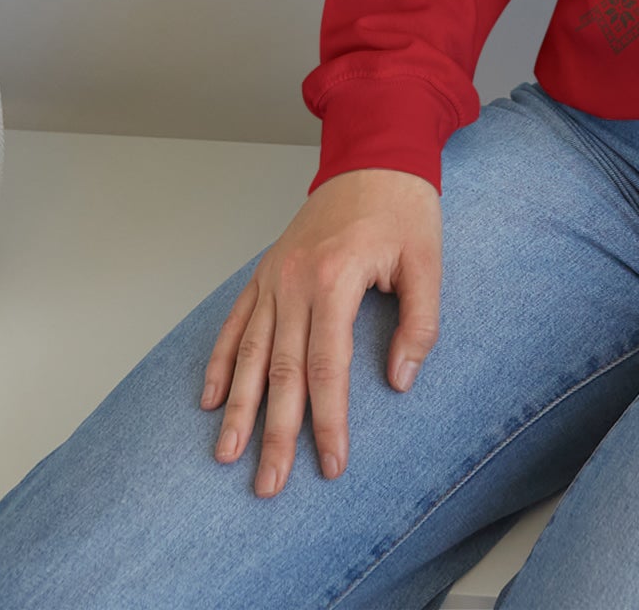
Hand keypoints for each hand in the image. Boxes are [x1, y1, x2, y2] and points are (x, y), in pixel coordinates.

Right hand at [202, 166, 439, 496]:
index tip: (331, 463)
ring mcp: (275, 275)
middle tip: (268, 484)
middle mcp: (295, 280)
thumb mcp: (427, 262)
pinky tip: (210, 398)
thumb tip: (400, 381)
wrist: (375, 153)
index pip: (327, 367)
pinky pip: (236, 321)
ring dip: (237, 407)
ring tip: (227, 455)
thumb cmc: (404, 206)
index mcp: (335, 279)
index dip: (328, 420)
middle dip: (274, 432)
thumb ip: (419, 323)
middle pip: (280, 370)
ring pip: (249, 352)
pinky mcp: (266, 270)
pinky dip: (219, 360)